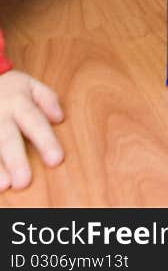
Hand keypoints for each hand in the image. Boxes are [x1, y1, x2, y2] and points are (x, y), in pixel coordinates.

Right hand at [0, 69, 64, 190]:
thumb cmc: (7, 88)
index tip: (56, 160)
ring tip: (3, 185)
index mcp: (18, 102)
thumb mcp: (29, 84)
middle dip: (15, 160)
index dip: (45, 141)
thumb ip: (46, 99)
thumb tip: (59, 118)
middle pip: (7, 138)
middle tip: (24, 182)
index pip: (35, 122)